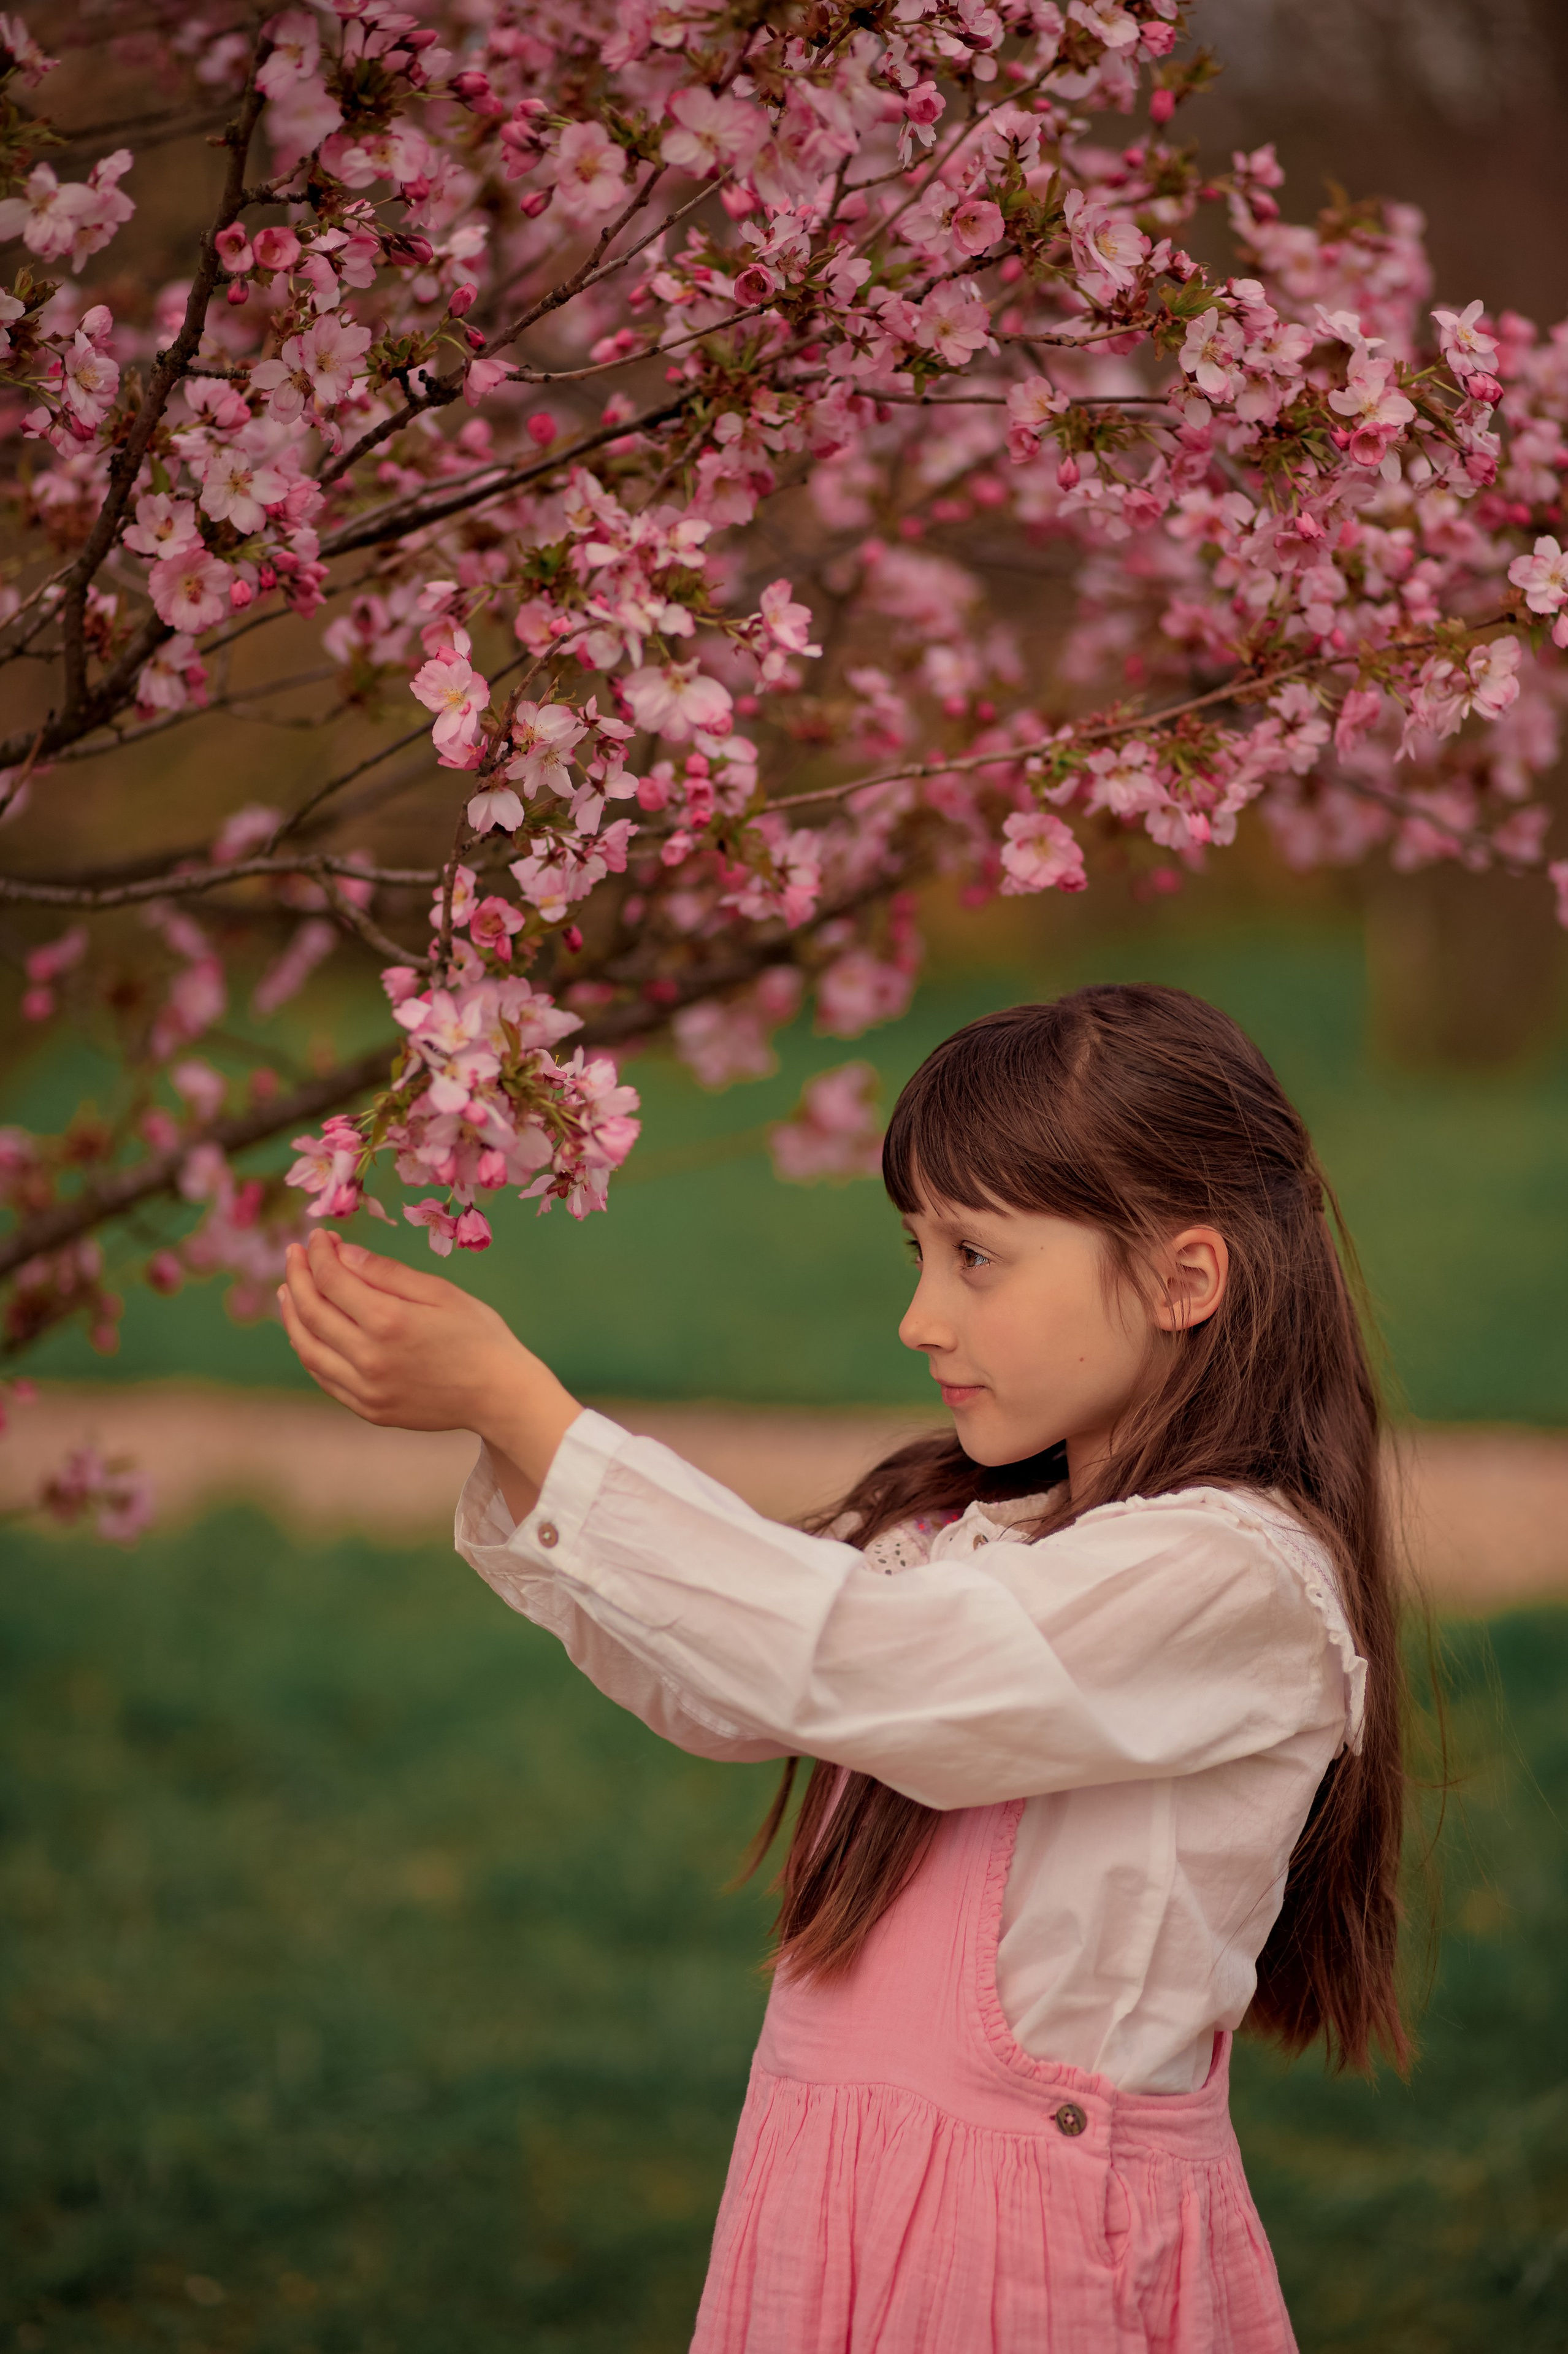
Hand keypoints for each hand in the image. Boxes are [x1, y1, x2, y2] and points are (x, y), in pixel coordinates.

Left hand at [278, 1229, 580, 1505]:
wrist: (500, 1396)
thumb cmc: (479, 1335)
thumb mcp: (440, 1292)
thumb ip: (387, 1273)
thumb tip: (342, 1253)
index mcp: (388, 1321)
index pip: (332, 1279)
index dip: (319, 1253)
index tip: (318, 1236)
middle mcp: (368, 1358)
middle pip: (311, 1312)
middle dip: (298, 1276)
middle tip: (296, 1254)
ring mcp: (365, 1389)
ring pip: (307, 1348)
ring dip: (292, 1315)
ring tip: (289, 1290)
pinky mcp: (368, 1409)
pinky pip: (324, 1377)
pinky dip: (309, 1349)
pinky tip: (308, 1331)